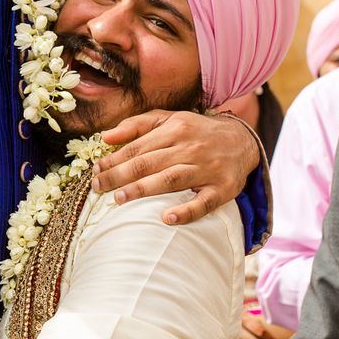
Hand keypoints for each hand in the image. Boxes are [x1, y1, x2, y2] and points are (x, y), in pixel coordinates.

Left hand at [92, 110, 259, 225]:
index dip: (113, 159)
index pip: (137, 146)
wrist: (243, 141)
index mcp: (175, 129)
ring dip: (144, 189)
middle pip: (149, 162)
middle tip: (98, 187)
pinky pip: (204, 202)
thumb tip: (105, 136)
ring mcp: (207, 169)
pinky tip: (168, 219)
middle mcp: (190, 147)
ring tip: (120, 198)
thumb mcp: (169, 120)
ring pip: (171, 179)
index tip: (95, 171)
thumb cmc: (197, 132)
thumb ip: (137, 125)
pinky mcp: (223, 189)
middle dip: (119, 175)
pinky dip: (186, 211)